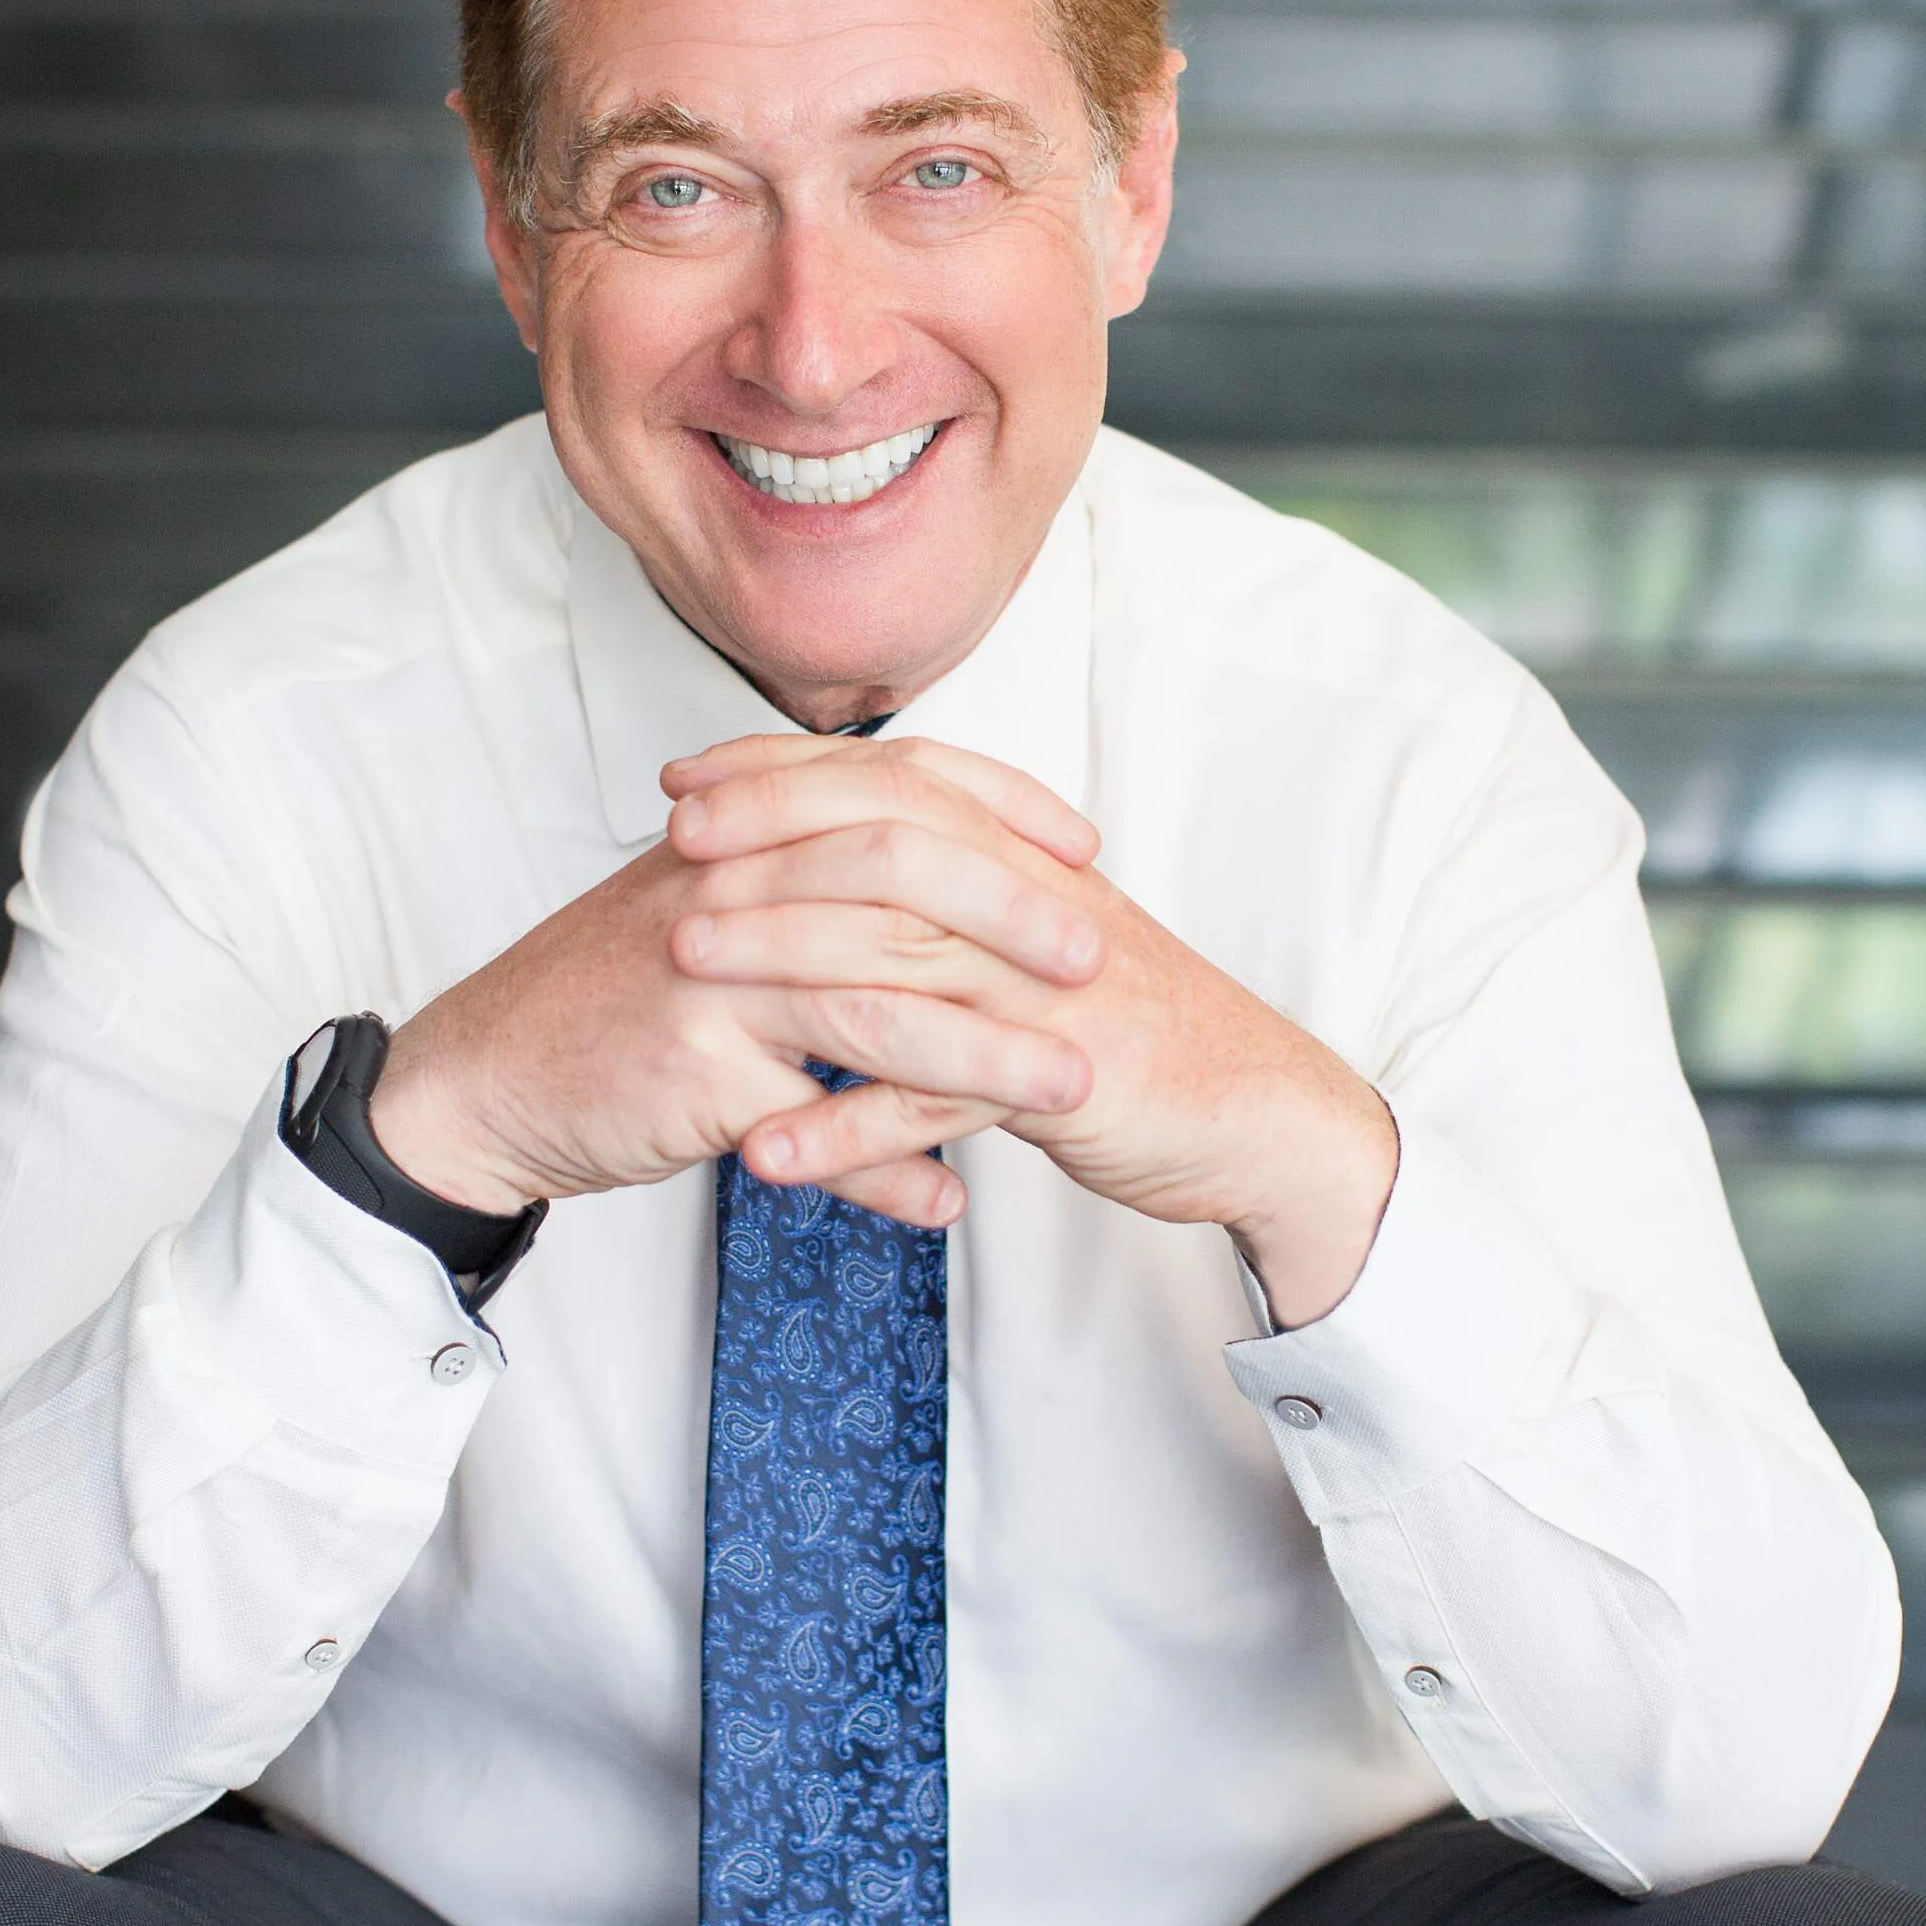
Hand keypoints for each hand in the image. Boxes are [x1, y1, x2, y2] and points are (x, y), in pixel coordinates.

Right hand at [368, 743, 1113, 1231]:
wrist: (485, 1076)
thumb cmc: (607, 1001)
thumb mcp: (716, 925)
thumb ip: (817, 904)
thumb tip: (926, 907)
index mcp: (746, 829)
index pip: (895, 780)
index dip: (999, 803)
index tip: (1082, 843)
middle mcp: (731, 880)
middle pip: (901, 869)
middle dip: (1014, 911)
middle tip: (1097, 952)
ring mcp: (711, 973)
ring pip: (877, 1000)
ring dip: (986, 1052)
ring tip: (1071, 1087)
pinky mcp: (693, 1067)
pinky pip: (816, 1123)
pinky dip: (886, 1167)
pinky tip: (944, 1202)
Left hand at [659, 737, 1400, 1326]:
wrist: (1256, 1112)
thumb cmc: (1134, 1028)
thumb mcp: (1039, 937)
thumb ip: (956, 896)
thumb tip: (850, 863)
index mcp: (1019, 863)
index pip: (889, 784)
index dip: (784, 773)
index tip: (688, 779)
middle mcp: (1029, 906)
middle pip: (881, 845)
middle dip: (766, 837)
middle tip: (669, 848)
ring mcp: (1043, 992)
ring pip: (896, 954)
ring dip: (782, 957)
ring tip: (682, 967)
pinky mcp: (1059, 1081)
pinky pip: (936, 1099)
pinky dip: (848, 1130)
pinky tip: (769, 1152)